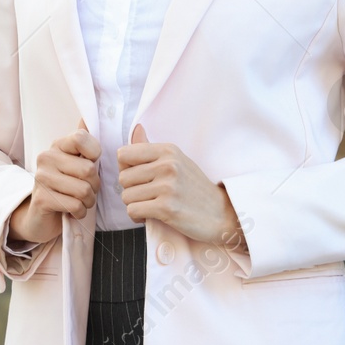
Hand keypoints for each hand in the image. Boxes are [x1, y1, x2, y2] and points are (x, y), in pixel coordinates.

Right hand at [9, 117, 100, 244]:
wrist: (41, 216)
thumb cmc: (65, 188)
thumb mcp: (76, 164)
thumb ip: (83, 144)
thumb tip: (85, 119)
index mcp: (57, 145)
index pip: (82, 138)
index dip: (94, 154)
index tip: (90, 164)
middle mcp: (46, 157)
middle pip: (89, 169)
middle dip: (95, 186)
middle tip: (87, 191)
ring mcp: (42, 178)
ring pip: (84, 190)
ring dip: (88, 201)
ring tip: (81, 201)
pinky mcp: (41, 199)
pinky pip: (75, 205)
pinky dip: (80, 212)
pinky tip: (73, 211)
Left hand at [117, 123, 242, 245]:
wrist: (221, 214)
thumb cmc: (195, 188)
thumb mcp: (177, 161)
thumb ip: (152, 148)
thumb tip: (137, 128)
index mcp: (168, 150)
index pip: (124, 154)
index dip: (126, 168)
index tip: (139, 178)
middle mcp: (167, 165)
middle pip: (123, 177)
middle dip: (130, 190)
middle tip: (147, 195)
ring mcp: (167, 186)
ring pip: (126, 196)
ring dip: (134, 204)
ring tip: (151, 205)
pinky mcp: (166, 208)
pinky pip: (133, 210)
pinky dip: (137, 216)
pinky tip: (150, 216)